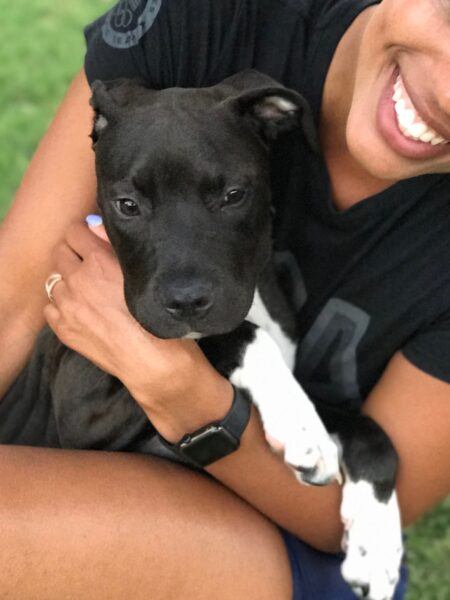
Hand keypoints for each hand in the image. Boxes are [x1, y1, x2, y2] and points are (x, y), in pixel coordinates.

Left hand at [44, 218, 232, 441]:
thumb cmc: (158, 315)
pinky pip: (51, 307)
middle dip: (73, 253)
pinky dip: (62, 305)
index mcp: (99, 262)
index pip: (74, 230)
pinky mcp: (63, 329)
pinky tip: (82, 310)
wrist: (153, 361)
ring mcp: (67, 306)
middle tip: (90, 263)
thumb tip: (94, 226)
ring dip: (68, 280)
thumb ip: (115, 244)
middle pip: (60, 252)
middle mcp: (78, 280)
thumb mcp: (143, 272)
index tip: (92, 239)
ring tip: (88, 290)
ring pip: (54, 280)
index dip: (85, 233)